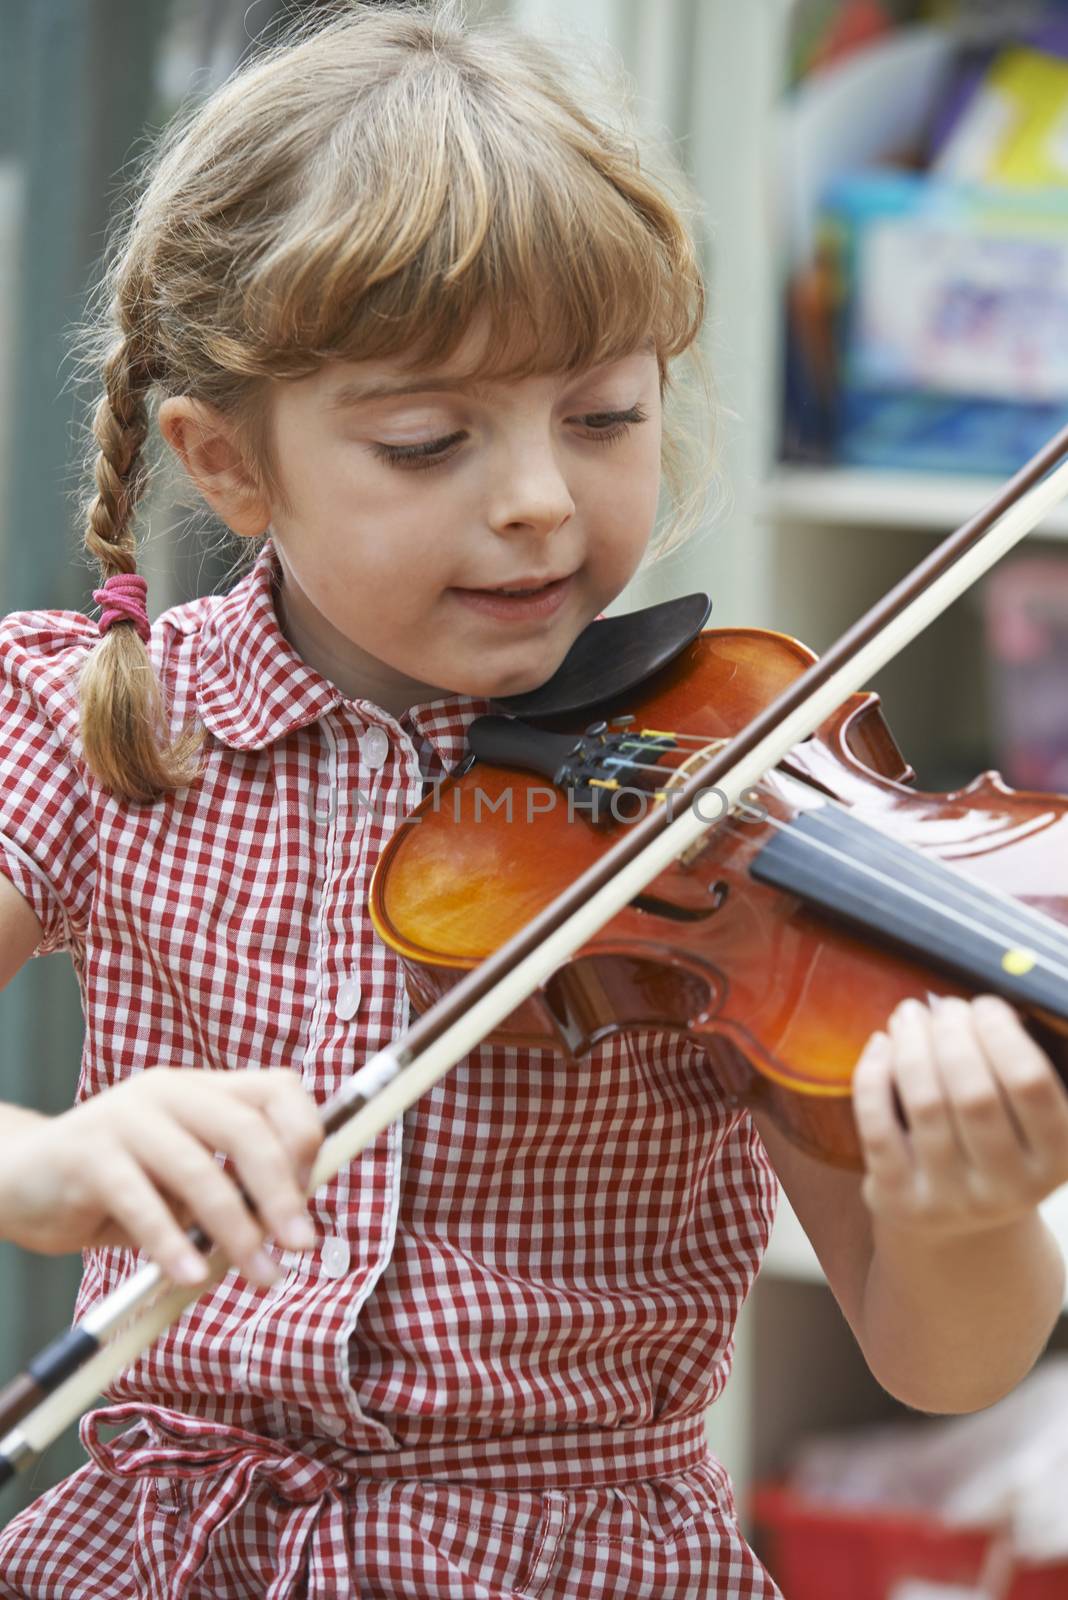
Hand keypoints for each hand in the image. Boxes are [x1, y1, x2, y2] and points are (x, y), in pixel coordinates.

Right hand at [0, 1068, 322, 1285]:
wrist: (18, 1179)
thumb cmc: (114, 1184)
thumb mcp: (181, 1178)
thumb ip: (229, 1185)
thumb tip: (293, 1223)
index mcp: (202, 1089)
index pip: (278, 1090)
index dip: (305, 1139)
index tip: (312, 1195)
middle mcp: (170, 1091)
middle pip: (247, 1129)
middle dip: (283, 1192)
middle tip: (302, 1245)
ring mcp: (126, 1117)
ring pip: (198, 1170)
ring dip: (238, 1231)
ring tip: (262, 1275)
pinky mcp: (88, 1153)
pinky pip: (141, 1203)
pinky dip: (173, 1244)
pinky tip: (192, 1276)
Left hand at [852, 994, 1067, 1237]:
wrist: (956, 1228)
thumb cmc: (995, 1147)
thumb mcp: (1028, 1122)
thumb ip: (1015, 1069)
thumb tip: (980, 1006)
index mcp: (1056, 1159)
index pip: (1030, 1083)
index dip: (1002, 1033)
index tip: (984, 1004)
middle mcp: (1009, 1188)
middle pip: (974, 1093)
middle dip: (952, 1034)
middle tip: (942, 1005)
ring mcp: (951, 1199)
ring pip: (925, 1103)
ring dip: (912, 1045)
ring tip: (909, 1015)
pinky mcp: (899, 1200)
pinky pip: (878, 1125)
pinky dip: (873, 1074)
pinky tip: (881, 1044)